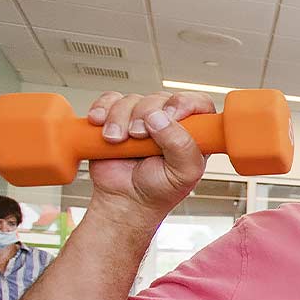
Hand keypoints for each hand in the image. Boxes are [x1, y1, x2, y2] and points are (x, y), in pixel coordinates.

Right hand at [84, 91, 213, 225]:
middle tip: (139, 136)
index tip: (171, 115)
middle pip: (160, 98)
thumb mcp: (183, 174)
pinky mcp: (117, 118)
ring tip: (117, 140)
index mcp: (193, 133)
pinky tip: (100, 124)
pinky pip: (109, 100)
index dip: (185, 103)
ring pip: (132, 99)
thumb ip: (181, 145)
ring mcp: (142, 119)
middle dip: (145, 115)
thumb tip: (160, 118)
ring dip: (120, 118)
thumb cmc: (159, 190)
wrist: (124, 200)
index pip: (199, 103)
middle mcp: (169, 122)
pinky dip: (102, 109)